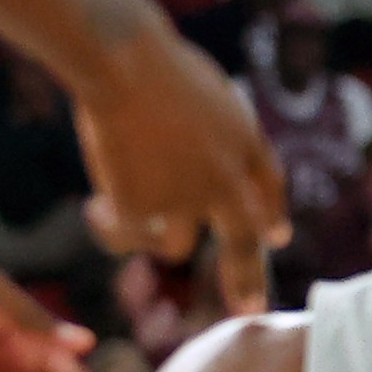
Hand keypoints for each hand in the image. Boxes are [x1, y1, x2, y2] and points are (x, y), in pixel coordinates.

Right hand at [76, 23, 289, 314]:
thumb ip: (213, 132)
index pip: (269, 186)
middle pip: (243, 240)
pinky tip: (94, 210)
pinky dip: (109, 227)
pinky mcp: (139, 208)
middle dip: (247, 278)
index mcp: (246, 141)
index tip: (276, 236)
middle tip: (251, 309)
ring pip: (175, 246)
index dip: (271, 212)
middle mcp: (223, 178)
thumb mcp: (208, 94)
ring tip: (116, 213)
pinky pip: (126, 238)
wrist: (126, 63)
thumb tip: (201, 157)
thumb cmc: (161, 63)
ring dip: (150, 237)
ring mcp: (182, 197)